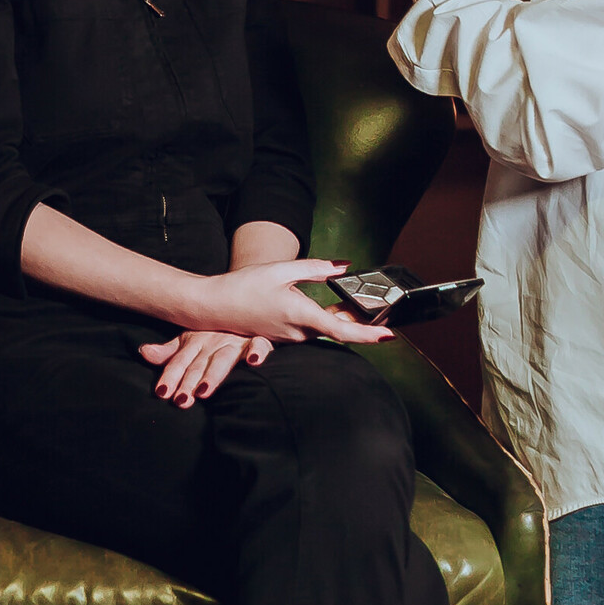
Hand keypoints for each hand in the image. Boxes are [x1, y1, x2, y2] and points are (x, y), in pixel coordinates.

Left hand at [138, 330, 273, 406]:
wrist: (244, 307)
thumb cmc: (214, 331)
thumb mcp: (190, 341)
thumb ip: (169, 353)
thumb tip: (143, 352)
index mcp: (196, 342)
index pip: (180, 361)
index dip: (171, 376)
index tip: (162, 392)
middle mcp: (213, 341)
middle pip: (199, 364)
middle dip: (190, 381)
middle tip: (182, 400)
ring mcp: (235, 341)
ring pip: (224, 358)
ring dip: (214, 374)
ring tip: (205, 390)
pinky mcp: (257, 339)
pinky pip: (258, 344)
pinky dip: (257, 351)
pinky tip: (253, 361)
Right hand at [183, 258, 394, 345]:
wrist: (214, 305)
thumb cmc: (244, 286)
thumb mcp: (281, 270)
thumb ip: (315, 268)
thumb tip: (343, 268)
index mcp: (300, 315)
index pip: (341, 330)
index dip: (368, 335)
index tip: (389, 336)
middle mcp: (298, 332)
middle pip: (337, 331)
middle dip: (359, 323)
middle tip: (379, 311)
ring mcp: (290, 337)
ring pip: (323, 331)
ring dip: (341, 321)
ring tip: (357, 306)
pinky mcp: (283, 336)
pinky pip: (311, 331)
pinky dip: (325, 321)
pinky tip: (330, 309)